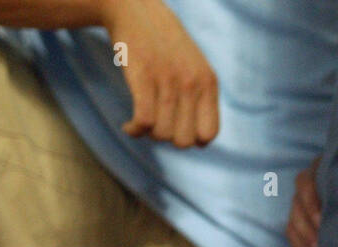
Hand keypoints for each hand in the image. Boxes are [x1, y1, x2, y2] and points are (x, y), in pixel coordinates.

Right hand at [101, 0, 219, 146]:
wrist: (135, 10)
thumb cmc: (163, 44)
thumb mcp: (193, 67)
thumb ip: (200, 98)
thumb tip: (199, 142)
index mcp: (208, 83)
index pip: (209, 134)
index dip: (193, 140)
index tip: (177, 130)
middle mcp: (192, 83)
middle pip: (183, 140)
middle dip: (168, 138)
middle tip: (157, 124)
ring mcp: (168, 79)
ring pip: (162, 134)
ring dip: (148, 134)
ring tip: (141, 122)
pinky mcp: (143, 76)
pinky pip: (144, 121)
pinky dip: (135, 130)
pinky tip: (129, 126)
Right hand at [286, 156, 321, 246]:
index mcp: (321, 170)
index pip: (305, 183)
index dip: (310, 202)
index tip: (321, 221)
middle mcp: (308, 185)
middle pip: (296, 205)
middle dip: (307, 228)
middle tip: (320, 246)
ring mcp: (302, 204)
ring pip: (293, 222)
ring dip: (304, 242)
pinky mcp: (300, 221)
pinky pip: (293, 237)